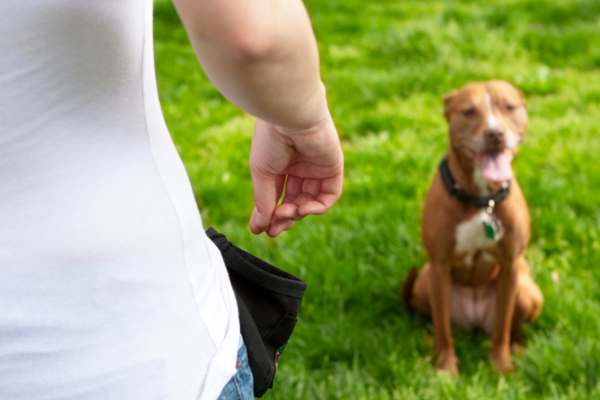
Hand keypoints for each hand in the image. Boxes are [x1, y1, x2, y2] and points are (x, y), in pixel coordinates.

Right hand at [249, 111, 343, 236]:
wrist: (290, 115)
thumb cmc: (271, 138)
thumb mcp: (262, 173)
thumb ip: (264, 199)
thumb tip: (261, 225)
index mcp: (280, 163)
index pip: (276, 195)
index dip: (268, 213)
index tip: (259, 229)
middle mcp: (299, 166)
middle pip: (294, 201)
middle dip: (283, 218)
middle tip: (274, 231)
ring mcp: (317, 168)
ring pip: (310, 202)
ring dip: (297, 213)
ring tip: (286, 213)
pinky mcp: (333, 168)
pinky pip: (329, 196)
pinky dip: (317, 208)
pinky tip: (304, 209)